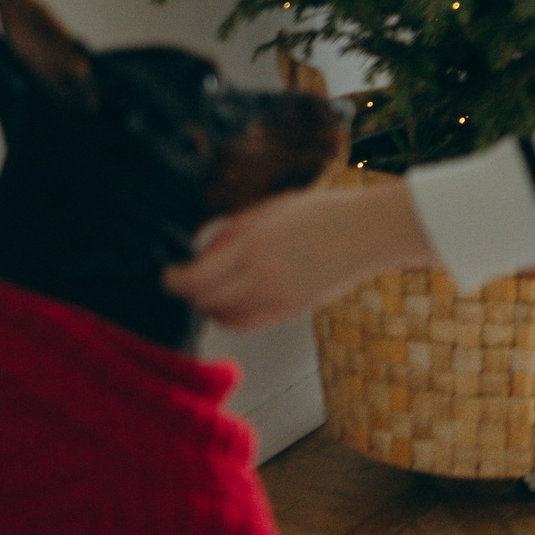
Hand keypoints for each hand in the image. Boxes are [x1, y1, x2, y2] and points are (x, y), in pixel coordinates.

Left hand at [162, 177, 436, 331]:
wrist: (366, 233)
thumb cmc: (320, 212)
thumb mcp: (267, 210)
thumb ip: (231, 234)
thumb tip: (201, 256)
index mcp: (252, 246)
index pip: (196, 280)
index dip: (173, 282)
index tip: (167, 275)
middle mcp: (262, 278)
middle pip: (206, 303)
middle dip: (190, 294)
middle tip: (187, 281)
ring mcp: (278, 299)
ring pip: (226, 319)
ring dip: (212, 307)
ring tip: (213, 290)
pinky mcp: (291, 311)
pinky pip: (249, 323)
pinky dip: (234, 316)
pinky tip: (237, 299)